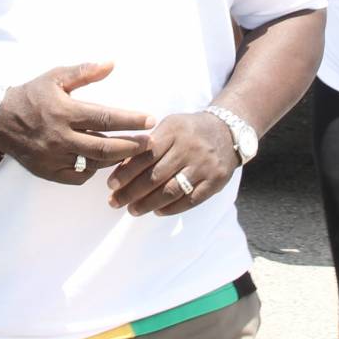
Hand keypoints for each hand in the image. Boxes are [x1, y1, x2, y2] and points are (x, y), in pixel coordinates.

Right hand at [0, 62, 155, 185]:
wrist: (0, 120)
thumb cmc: (32, 95)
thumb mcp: (55, 77)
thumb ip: (84, 72)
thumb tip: (111, 63)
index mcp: (64, 112)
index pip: (106, 118)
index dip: (131, 120)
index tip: (150, 120)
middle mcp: (61, 137)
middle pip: (106, 148)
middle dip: (132, 146)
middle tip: (150, 143)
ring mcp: (54, 158)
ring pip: (95, 164)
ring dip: (118, 160)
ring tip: (134, 153)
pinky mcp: (49, 172)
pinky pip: (79, 176)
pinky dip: (95, 170)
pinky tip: (105, 162)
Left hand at [106, 111, 239, 215]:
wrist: (228, 131)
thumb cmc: (188, 130)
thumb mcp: (169, 126)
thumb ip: (148, 144)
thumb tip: (119, 166)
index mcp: (173, 131)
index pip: (145, 155)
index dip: (126, 172)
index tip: (110, 185)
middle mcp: (189, 148)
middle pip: (156, 176)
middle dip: (132, 192)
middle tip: (115, 202)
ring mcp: (204, 166)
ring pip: (172, 190)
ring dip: (149, 204)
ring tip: (132, 210)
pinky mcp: (216, 180)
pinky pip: (191, 200)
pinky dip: (172, 208)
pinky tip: (157, 211)